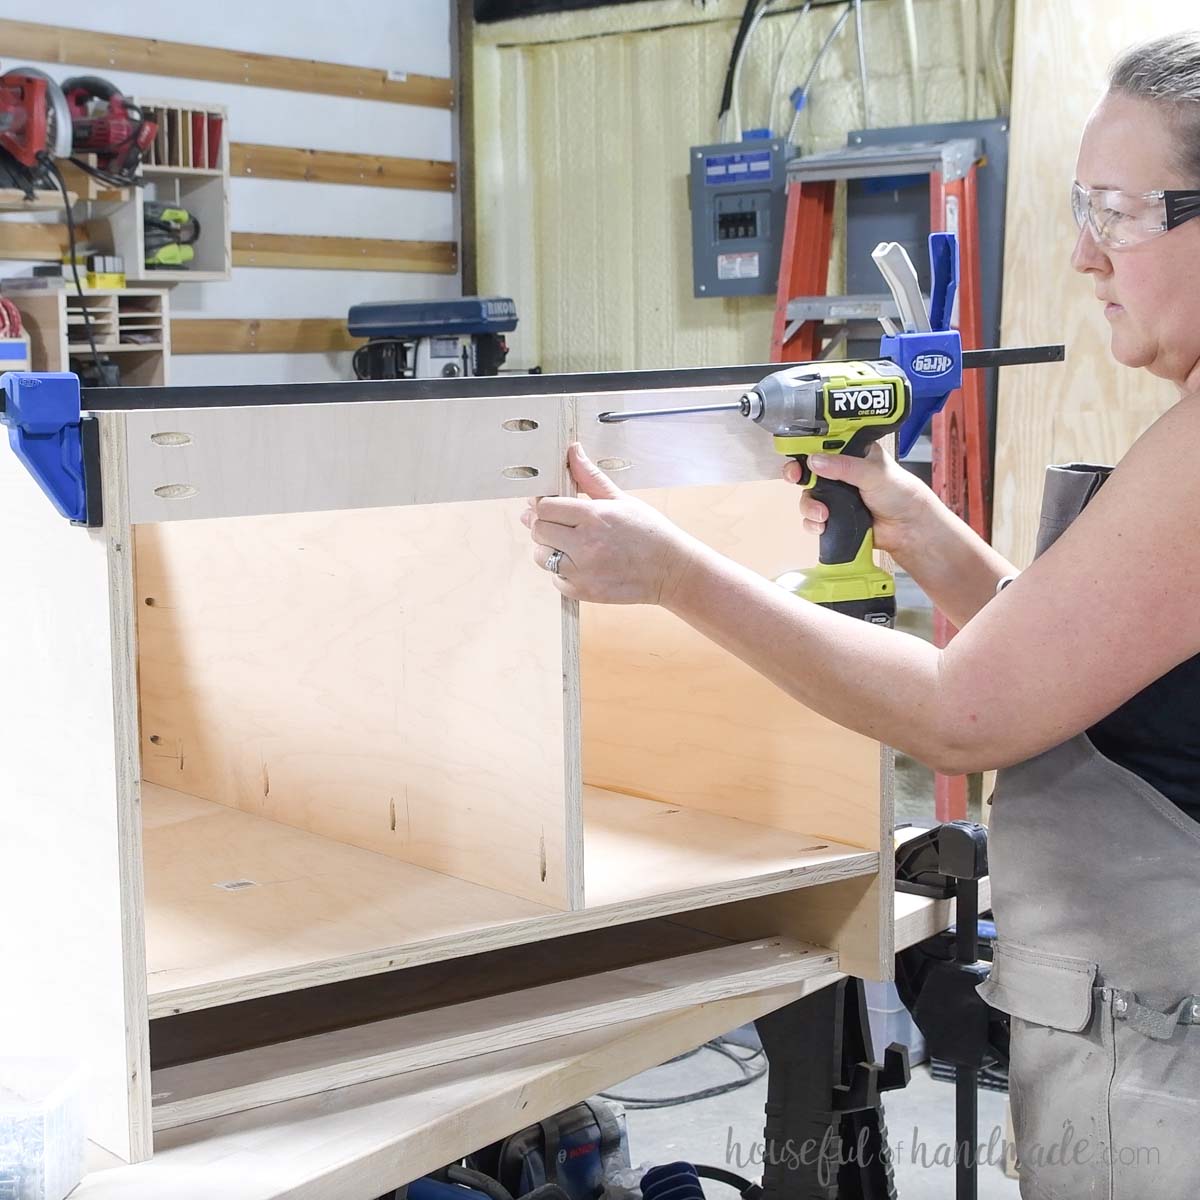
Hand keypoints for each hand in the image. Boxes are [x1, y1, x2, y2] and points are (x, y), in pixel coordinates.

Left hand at [521, 444, 696, 603]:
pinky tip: (579, 564)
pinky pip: (555, 580)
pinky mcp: (585, 592)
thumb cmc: (650, 533)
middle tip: (556, 524)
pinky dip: (562, 573)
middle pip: (538, 530)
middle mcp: (585, 544)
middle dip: (542, 525)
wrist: (672, 570)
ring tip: (567, 545)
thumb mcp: (622, 500)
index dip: (541, 504)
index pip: (545, 507)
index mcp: (593, 516)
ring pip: (542, 557)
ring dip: (548, 549)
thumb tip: (573, 451)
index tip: (546, 504)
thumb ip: (591, 477)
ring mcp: (583, 571)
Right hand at [784, 443, 931, 558]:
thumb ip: (844, 466)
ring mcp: (835, 495)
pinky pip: (812, 518)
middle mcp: (839, 472)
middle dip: (797, 475)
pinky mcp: (833, 516)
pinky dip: (812, 522)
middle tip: (795, 479)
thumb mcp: (873, 473)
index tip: (797, 456)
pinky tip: (822, 525)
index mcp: (850, 453)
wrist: (908, 528)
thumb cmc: (900, 492)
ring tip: (823, 514)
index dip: (805, 448)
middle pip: (807, 470)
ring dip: (809, 505)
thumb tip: (814, 461)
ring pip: (807, 496)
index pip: (820, 444)